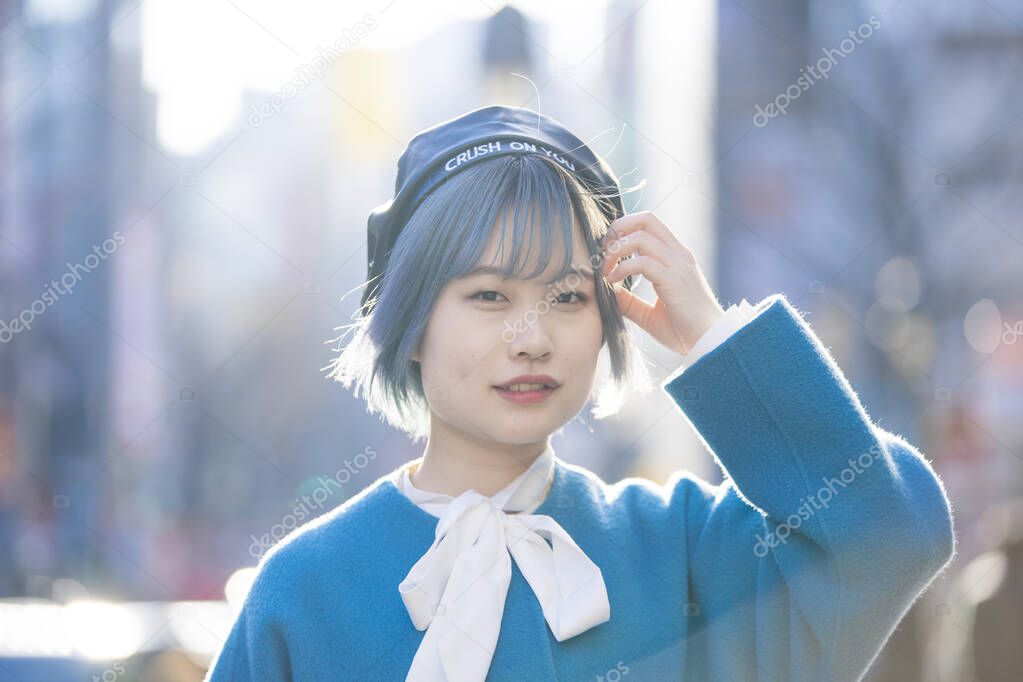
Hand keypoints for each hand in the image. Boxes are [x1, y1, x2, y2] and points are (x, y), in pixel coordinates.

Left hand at [599, 211, 724, 355]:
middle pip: (647, 219)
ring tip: (606, 269)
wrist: (711, 342)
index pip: (649, 226)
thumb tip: (609, 295)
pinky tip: (613, 281)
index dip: (625, 229)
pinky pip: (642, 262)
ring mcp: (678, 265)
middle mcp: (678, 255)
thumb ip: (630, 303)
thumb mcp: (650, 315)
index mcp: (675, 258)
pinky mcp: (674, 280)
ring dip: (616, 249)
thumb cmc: (685, 330)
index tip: (608, 250)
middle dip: (619, 227)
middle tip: (604, 250)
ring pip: (641, 237)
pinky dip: (622, 268)